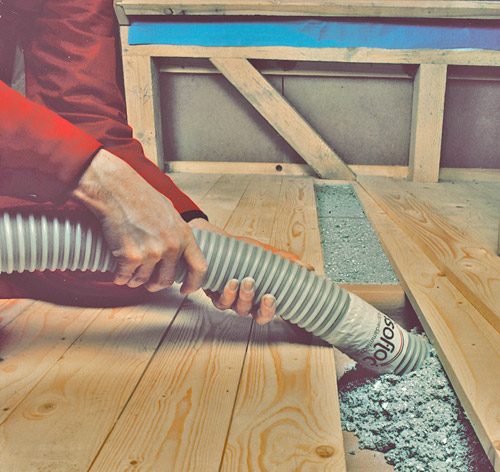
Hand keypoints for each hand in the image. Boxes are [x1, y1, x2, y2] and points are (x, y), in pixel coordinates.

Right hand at [72, 149, 206, 293]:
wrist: (116, 189)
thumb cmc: (141, 197)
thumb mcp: (170, 214)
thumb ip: (176, 234)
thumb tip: (177, 251)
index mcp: (184, 236)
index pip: (199, 268)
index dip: (194, 283)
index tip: (185, 289)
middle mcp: (171, 247)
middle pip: (167, 280)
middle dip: (155, 284)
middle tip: (147, 282)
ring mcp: (152, 253)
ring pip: (143, 280)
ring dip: (134, 280)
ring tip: (128, 271)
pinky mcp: (131, 257)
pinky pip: (124, 277)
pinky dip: (119, 276)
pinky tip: (117, 270)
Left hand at [189, 218, 312, 323]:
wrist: (220, 242)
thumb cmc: (243, 252)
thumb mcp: (266, 255)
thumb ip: (286, 262)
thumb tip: (308, 269)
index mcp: (256, 297)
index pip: (265, 314)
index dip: (269, 311)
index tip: (272, 298)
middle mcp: (242, 302)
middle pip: (252, 315)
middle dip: (259, 308)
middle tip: (264, 294)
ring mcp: (228, 299)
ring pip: (236, 308)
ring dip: (243, 297)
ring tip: (245, 281)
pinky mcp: (214, 293)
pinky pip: (220, 301)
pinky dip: (226, 293)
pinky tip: (231, 281)